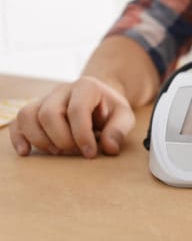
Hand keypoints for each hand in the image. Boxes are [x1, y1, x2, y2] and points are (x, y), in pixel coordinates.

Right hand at [9, 76, 134, 157]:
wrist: (99, 99)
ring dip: (40, 139)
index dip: (82, 135)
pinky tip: (26, 151)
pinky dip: (18, 137)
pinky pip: (18, 121)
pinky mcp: (34, 110)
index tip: (90, 153)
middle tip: (76, 152)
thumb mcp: (124, 116)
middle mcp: (62, 90)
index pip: (77, 110)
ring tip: (58, 152)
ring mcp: (45, 98)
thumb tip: (109, 148)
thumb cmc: (110, 110)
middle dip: (62, 139)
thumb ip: (119, 130)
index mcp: (86, 87)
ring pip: (28, 116)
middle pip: (49, 114)